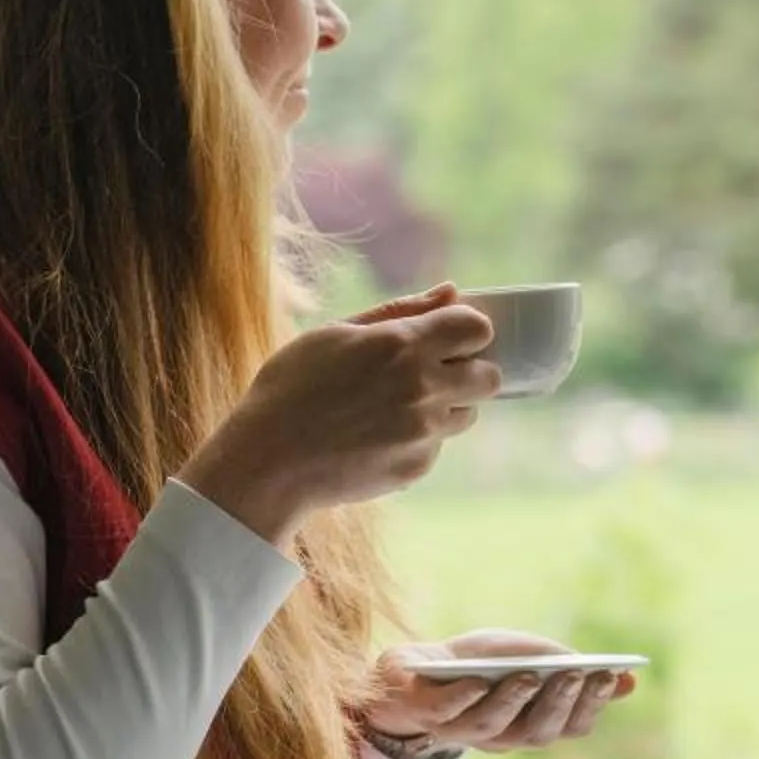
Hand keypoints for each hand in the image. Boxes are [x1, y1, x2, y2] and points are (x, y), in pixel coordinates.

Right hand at [177, 284, 501, 545]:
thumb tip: (451, 291)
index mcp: (402, 345)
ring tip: (396, 407)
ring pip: (468, 414)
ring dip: (446, 406)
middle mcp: (422, 388)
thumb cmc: (293, 387)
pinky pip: (437, 446)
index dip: (468, 330)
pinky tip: (376, 436)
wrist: (268, 461)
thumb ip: (400, 311)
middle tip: (432, 374)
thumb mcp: (336, 333)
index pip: (477, 328)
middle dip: (469, 371)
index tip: (449, 338)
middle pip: (490, 376)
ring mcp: (423, 432)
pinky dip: (418, 439)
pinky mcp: (417, 467)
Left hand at [365, 630, 639, 756]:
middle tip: (578, 673)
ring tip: (533, 674)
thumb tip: (629, 681)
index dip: (590, 705)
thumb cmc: (477, 663)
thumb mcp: (529, 658)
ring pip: (492, 728)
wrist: (410, 668)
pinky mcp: (425, 716)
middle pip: (536, 733)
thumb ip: (571, 671)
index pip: (569, 727)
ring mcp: (460, 730)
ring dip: (514, 702)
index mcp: (530, 724)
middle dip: (559, 703)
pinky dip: (465, 698)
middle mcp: (499, 737)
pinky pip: (447, 714)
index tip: (609, 675)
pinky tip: (481, 680)